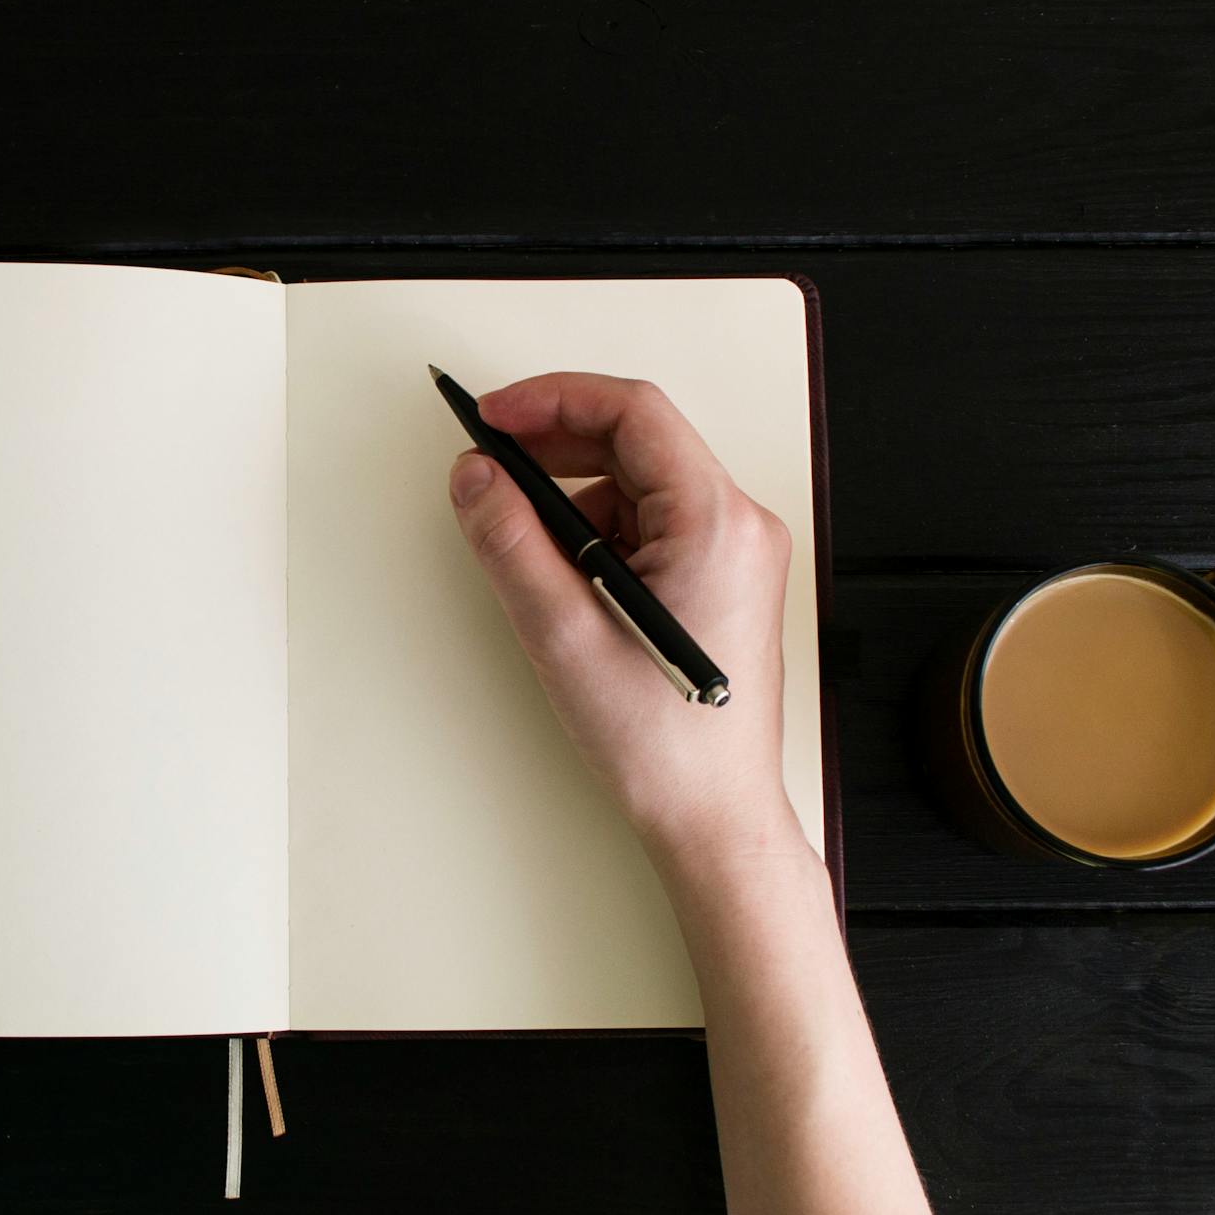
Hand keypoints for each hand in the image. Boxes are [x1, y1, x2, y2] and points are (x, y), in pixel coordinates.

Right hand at [447, 372, 804, 863]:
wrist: (713, 815)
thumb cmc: (665, 744)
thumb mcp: (563, 634)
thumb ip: (510, 543)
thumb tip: (476, 479)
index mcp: (716, 524)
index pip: (633, 412)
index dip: (553, 399)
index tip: (495, 416)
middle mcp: (738, 526)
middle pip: (638, 440)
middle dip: (555, 443)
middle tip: (491, 464)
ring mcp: (735, 552)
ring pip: (639, 482)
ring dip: (573, 496)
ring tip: (524, 545)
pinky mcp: (721, 578)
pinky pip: (650, 522)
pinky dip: (598, 531)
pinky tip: (564, 578)